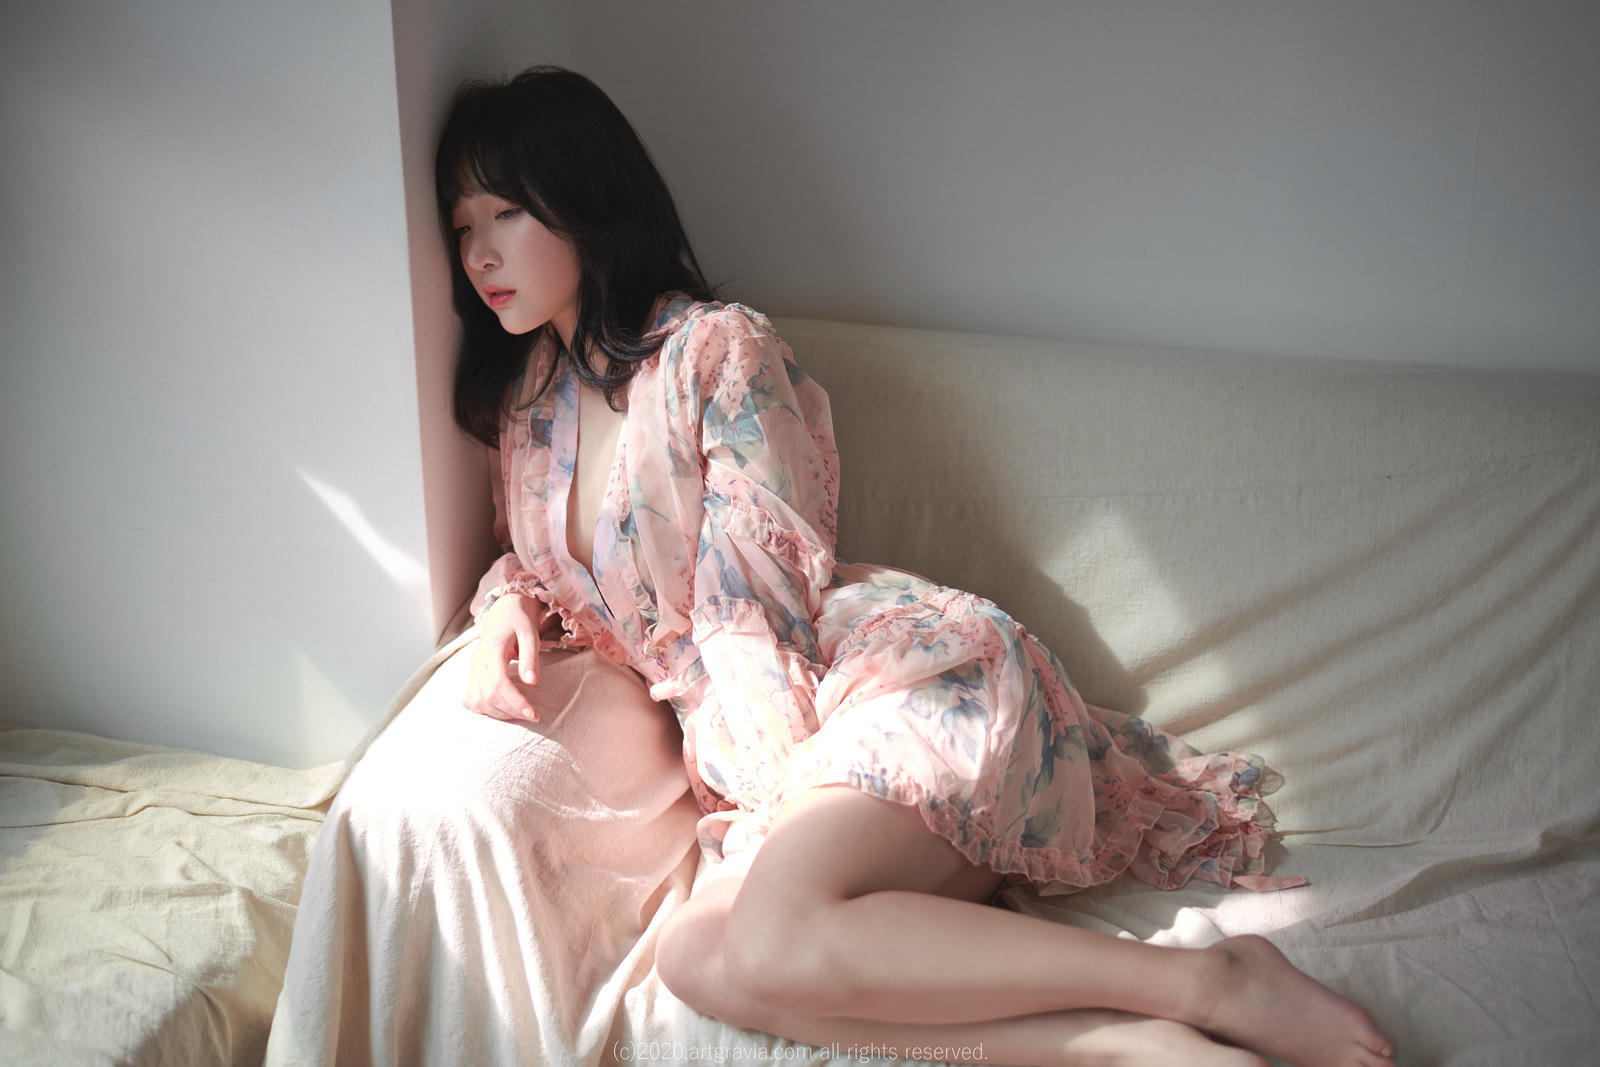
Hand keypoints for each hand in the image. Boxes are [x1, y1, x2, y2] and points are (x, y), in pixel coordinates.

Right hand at [464, 592, 543, 721]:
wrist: (504, 612)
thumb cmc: (519, 622)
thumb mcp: (530, 635)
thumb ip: (530, 658)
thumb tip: (531, 683)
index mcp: (492, 650)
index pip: (499, 684)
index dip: (516, 702)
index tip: (533, 713)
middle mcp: (477, 662)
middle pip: (489, 696)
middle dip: (512, 711)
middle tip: (534, 715)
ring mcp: (472, 669)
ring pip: (479, 701)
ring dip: (501, 713)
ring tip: (521, 712)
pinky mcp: (471, 674)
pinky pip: (471, 699)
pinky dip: (484, 709)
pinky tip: (500, 709)